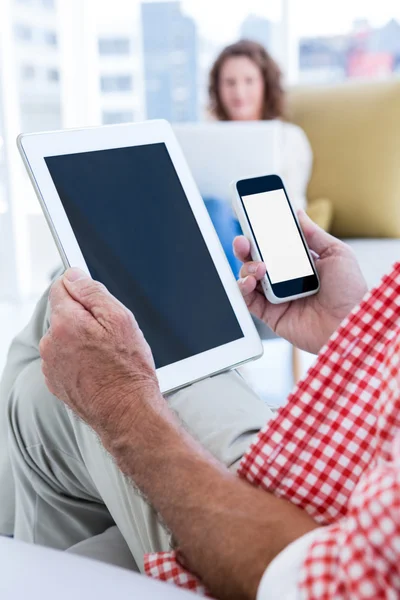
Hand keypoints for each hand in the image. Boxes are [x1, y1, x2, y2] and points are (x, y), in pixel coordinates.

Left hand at [39, 269, 161, 443]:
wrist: (127, 412)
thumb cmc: (128, 369)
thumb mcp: (120, 320)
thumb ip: (92, 292)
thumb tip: (73, 275)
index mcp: (65, 322)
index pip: (62, 287)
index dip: (83, 290)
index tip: (96, 301)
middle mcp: (51, 342)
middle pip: (65, 313)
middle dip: (85, 317)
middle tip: (111, 334)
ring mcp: (51, 364)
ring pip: (65, 337)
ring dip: (81, 339)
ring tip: (106, 356)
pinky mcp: (56, 381)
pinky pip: (65, 358)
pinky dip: (79, 359)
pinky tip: (99, 369)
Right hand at [233, 210, 367, 353]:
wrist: (350, 324)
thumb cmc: (350, 292)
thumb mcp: (337, 253)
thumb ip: (314, 234)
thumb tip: (297, 213)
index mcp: (300, 263)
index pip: (275, 245)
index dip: (262, 234)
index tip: (252, 221)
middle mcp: (286, 279)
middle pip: (257, 258)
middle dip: (246, 247)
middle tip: (243, 240)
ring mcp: (276, 296)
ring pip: (249, 276)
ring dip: (247, 267)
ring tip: (259, 266)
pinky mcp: (270, 314)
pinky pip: (248, 300)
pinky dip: (243, 288)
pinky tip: (249, 281)